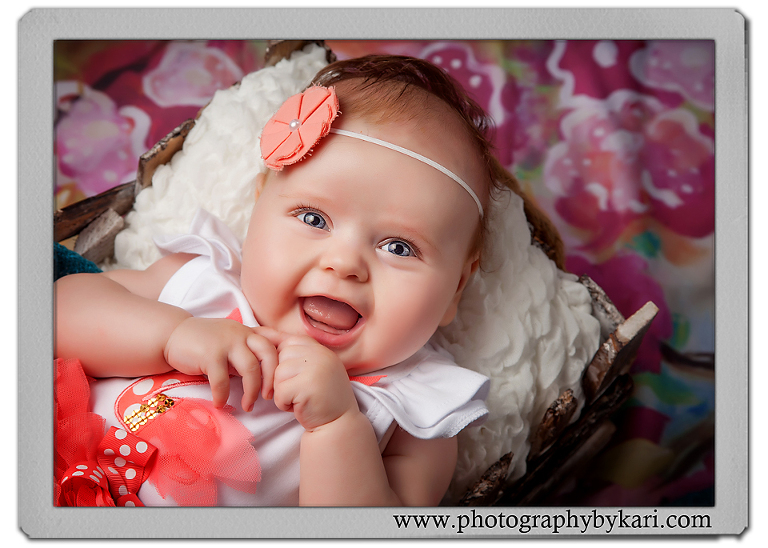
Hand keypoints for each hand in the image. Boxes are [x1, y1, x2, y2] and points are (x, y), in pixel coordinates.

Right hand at [164, 317, 278, 410]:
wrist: (172, 335)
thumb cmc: (205, 343)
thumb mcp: (231, 343)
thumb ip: (247, 353)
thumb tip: (267, 377)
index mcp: (249, 332)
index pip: (274, 344)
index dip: (281, 364)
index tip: (281, 382)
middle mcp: (241, 334)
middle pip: (268, 355)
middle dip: (271, 379)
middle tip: (268, 397)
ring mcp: (226, 342)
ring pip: (250, 369)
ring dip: (252, 392)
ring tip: (248, 406)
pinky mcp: (210, 354)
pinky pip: (223, 380)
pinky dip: (223, 396)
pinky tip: (220, 403)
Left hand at [270, 334, 358, 430]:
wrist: (339, 423)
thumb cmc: (319, 396)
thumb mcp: (311, 368)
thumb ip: (294, 354)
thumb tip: (260, 333)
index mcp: (319, 348)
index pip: (286, 339)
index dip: (274, 351)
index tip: (272, 359)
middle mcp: (319, 354)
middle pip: (278, 357)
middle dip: (280, 378)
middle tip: (297, 390)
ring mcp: (315, 368)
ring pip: (277, 375)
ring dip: (282, 392)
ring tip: (299, 398)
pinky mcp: (307, 386)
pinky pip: (280, 392)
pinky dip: (284, 404)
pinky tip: (299, 407)